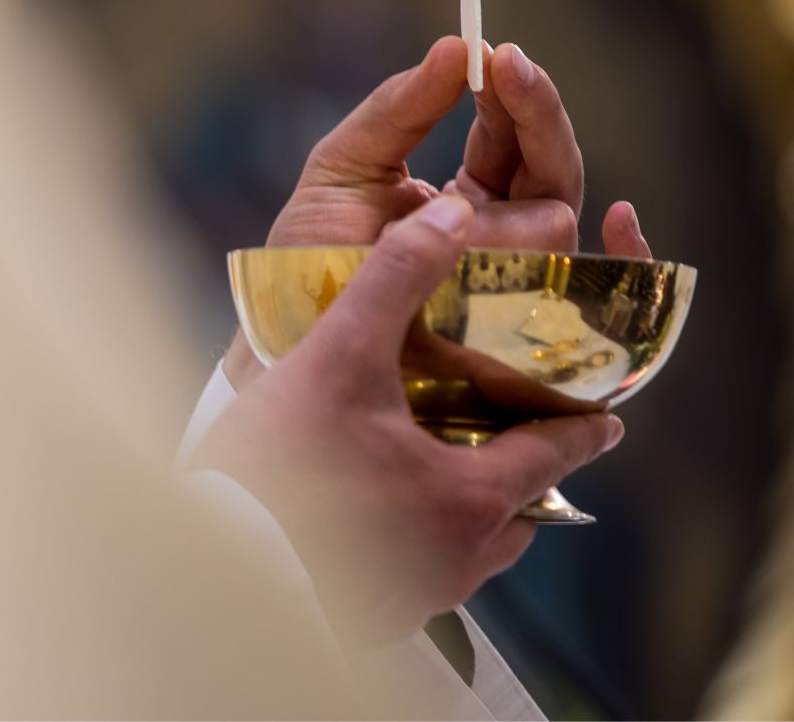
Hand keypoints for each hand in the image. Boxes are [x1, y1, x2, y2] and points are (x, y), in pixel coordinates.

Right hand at [195, 197, 624, 645]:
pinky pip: (428, 573)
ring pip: (477, 549)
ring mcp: (418, 593)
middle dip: (528, 471)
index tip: (607, 420)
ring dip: (477, 511)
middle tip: (519, 436)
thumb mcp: (338, 355)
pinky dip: (428, 540)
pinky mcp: (375, 613)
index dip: (584, 430)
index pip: (556, 455)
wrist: (219, 565)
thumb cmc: (282, 465)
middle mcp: (459, 556)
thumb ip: (397, 277)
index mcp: (470, 495)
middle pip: (523, 510)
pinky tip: (388, 515)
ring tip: (452, 473)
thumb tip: (451, 212)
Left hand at [225, 36, 648, 383]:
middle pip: (551, 170)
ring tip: (461, 199)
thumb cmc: (309, 258)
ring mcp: (515, 284)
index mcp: (463, 201)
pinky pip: (597, 298)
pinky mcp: (523, 333)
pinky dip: (625, 259)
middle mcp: (499, 240)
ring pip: (558, 224)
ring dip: (525, 191)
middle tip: (511, 69)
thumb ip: (394, 111)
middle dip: (536, 117)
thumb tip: (456, 45)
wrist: (285, 340)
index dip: (514, 97)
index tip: (499, 56)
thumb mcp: (342, 169)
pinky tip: (618, 219)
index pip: (511, 140)